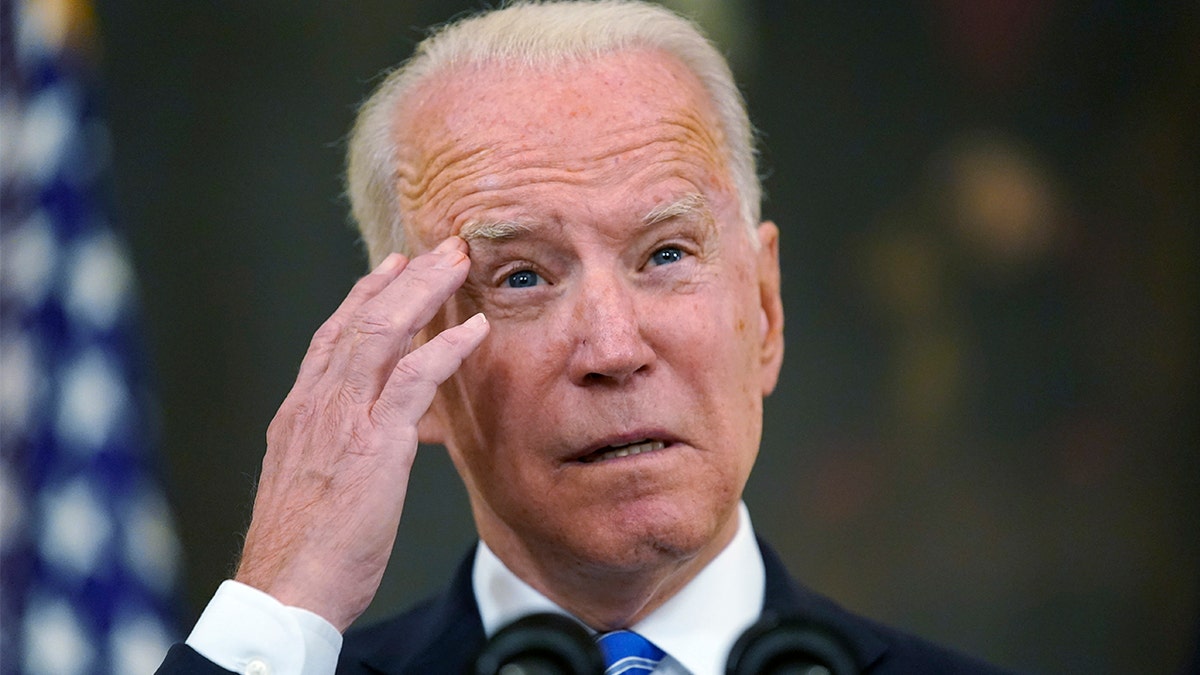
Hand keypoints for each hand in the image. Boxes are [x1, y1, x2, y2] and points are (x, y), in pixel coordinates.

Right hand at [234, 236, 487, 630]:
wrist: (285, 587)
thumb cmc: (302, 547)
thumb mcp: (311, 481)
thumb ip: (332, 445)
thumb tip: (359, 432)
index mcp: (302, 411)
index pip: (334, 336)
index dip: (365, 297)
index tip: (391, 269)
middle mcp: (318, 404)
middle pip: (361, 320)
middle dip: (403, 279)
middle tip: (439, 248)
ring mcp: (344, 420)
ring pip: (383, 334)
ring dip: (425, 293)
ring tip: (458, 263)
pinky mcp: (373, 445)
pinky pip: (414, 381)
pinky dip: (446, 348)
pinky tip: (474, 328)